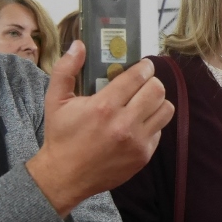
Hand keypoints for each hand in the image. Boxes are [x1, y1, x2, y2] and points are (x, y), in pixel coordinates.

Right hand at [26, 44, 174, 217]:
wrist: (65, 176)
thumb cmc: (61, 136)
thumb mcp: (55, 100)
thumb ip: (66, 69)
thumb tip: (79, 45)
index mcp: (104, 107)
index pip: (138, 77)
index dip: (144, 67)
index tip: (144, 66)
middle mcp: (124, 124)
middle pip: (157, 90)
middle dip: (152, 82)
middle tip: (144, 82)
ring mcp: (136, 142)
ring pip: (165, 110)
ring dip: (157, 102)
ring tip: (144, 101)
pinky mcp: (143, 156)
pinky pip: (160, 131)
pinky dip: (152, 124)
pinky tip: (137, 123)